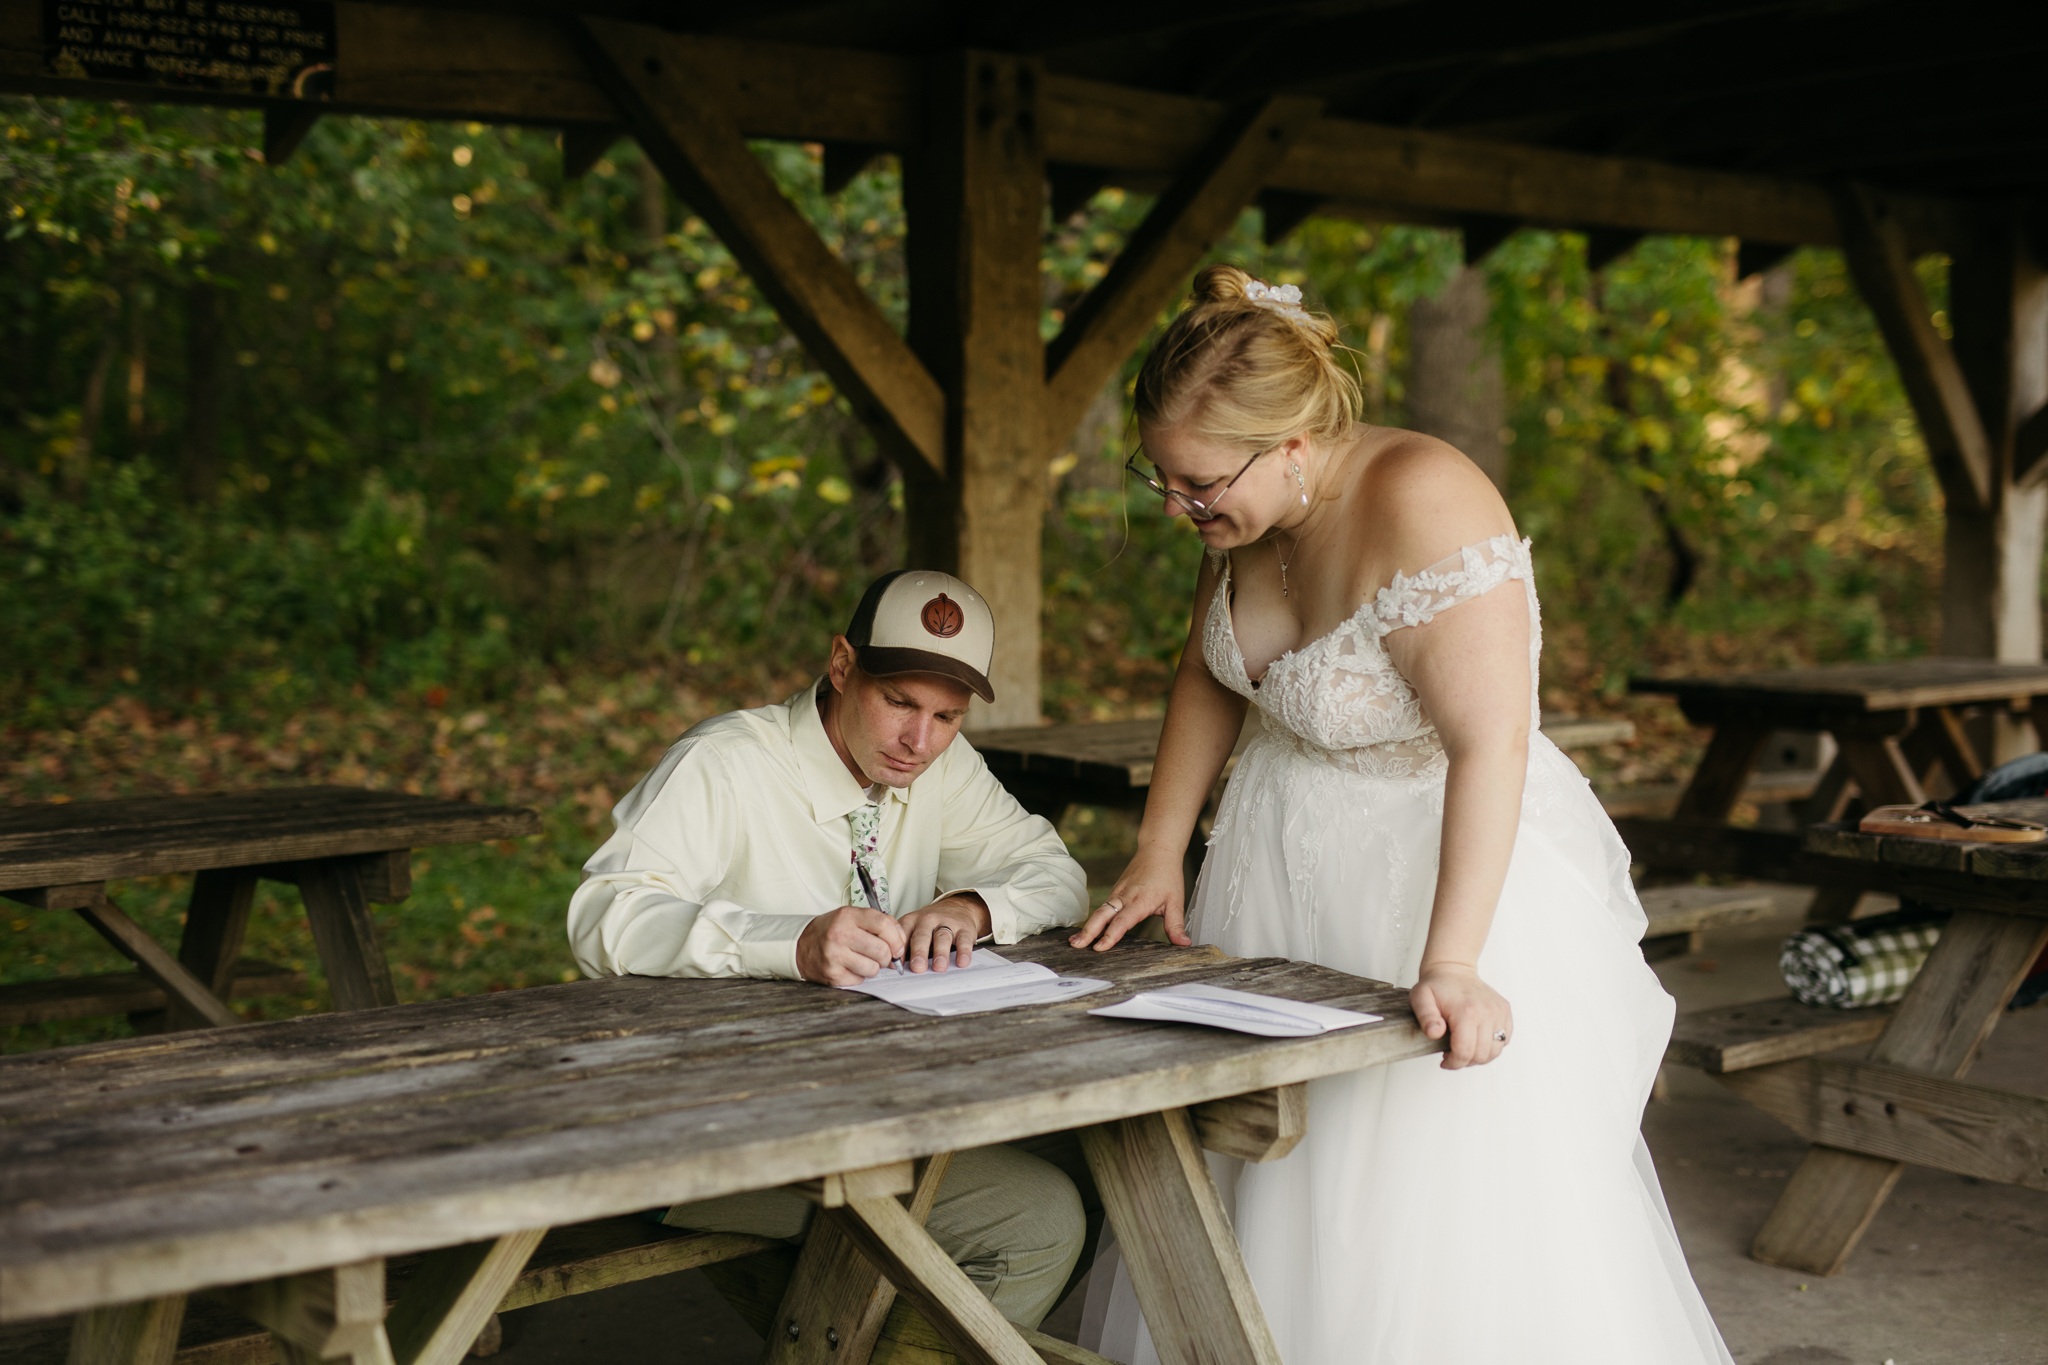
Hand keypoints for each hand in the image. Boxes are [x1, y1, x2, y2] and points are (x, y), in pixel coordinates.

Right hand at [797, 905, 907, 985]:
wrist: (801, 946)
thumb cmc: (832, 931)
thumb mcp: (852, 917)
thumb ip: (879, 923)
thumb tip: (901, 943)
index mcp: (848, 916)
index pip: (884, 925)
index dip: (897, 938)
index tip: (898, 946)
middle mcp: (840, 934)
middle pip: (882, 950)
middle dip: (887, 957)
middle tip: (881, 956)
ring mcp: (835, 956)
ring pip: (873, 968)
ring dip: (873, 967)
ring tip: (863, 960)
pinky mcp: (832, 974)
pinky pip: (860, 980)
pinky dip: (859, 976)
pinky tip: (850, 967)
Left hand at [898, 895, 990, 971]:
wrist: (958, 907)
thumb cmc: (931, 924)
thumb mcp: (914, 928)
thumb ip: (905, 946)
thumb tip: (893, 968)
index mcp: (911, 921)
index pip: (902, 936)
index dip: (898, 951)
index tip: (896, 966)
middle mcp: (927, 920)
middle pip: (922, 936)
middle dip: (919, 952)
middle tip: (917, 967)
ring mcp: (946, 923)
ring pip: (942, 938)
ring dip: (940, 953)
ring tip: (939, 967)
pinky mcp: (964, 929)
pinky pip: (963, 940)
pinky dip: (963, 951)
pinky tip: (962, 961)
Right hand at [1068, 848, 1192, 950]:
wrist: (1157, 851)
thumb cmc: (1167, 875)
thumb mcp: (1176, 901)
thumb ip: (1175, 925)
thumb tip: (1183, 944)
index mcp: (1140, 901)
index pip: (1122, 921)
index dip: (1110, 935)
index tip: (1099, 947)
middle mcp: (1124, 897)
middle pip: (1102, 916)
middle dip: (1089, 932)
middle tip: (1076, 946)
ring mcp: (1117, 894)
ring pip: (1099, 912)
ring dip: (1087, 927)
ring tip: (1075, 942)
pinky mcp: (1115, 893)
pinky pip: (1102, 908)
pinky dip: (1093, 920)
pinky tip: (1087, 931)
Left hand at [1410, 962, 1511, 1069]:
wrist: (1453, 969)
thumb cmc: (1436, 985)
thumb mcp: (1420, 999)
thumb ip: (1426, 1017)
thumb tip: (1435, 1033)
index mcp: (1466, 1011)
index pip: (1465, 1052)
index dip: (1454, 1063)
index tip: (1445, 1061)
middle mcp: (1487, 1012)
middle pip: (1481, 1054)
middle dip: (1465, 1061)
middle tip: (1453, 1054)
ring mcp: (1498, 1011)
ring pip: (1495, 1050)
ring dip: (1480, 1056)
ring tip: (1465, 1048)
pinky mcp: (1504, 1010)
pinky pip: (1505, 1039)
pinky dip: (1492, 1045)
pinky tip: (1477, 1040)